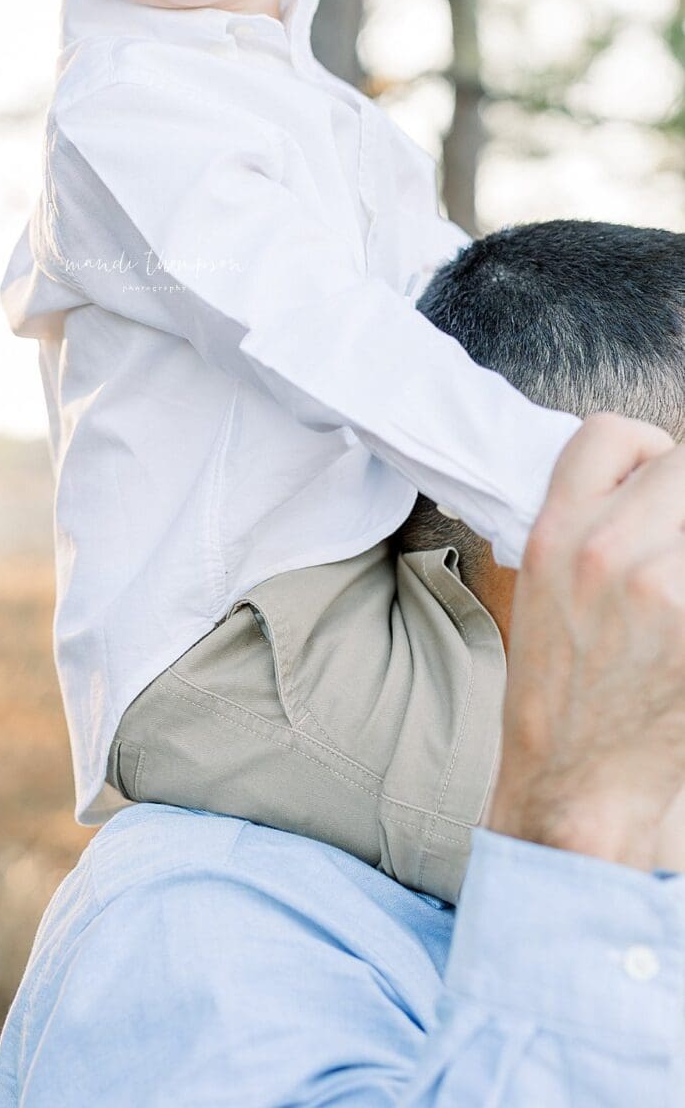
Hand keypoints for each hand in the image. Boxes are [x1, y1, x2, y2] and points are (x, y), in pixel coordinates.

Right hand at [486, 413, 684, 869]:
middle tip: (674, 548)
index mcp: (555, 531)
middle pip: (682, 466)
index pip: (611, 433)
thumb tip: (653, 495)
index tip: (655, 484)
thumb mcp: (543, 588)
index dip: (646, 451)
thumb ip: (589, 527)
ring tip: (675, 591)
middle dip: (684, 504)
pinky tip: (683, 631)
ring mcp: (661, 588)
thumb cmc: (560, 693)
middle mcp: (605, 549)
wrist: (575, 781)